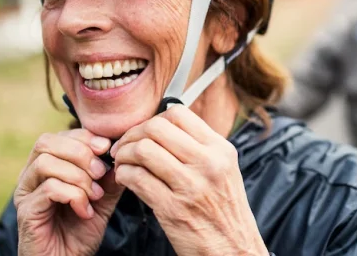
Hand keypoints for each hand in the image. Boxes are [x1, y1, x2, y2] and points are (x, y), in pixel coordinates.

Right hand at [13, 129, 124, 255]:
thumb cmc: (80, 231)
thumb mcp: (102, 200)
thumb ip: (110, 177)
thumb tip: (123, 154)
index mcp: (47, 167)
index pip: (60, 136)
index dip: (84, 137)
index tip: (107, 149)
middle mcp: (30, 176)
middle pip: (46, 142)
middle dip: (80, 153)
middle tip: (100, 173)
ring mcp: (25, 192)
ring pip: (46, 163)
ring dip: (78, 176)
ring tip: (94, 195)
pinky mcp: (26, 211)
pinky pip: (49, 188)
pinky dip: (74, 196)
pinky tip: (85, 211)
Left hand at [111, 105, 266, 255]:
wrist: (233, 250)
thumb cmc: (224, 212)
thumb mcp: (224, 170)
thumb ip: (200, 147)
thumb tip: (165, 127)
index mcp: (220, 149)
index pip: (178, 114)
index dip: (153, 119)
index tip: (144, 133)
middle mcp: (208, 163)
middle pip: (157, 128)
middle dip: (132, 135)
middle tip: (124, 147)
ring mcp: (191, 185)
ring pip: (143, 150)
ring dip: (124, 155)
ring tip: (123, 163)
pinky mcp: (173, 208)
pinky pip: (137, 179)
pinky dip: (124, 175)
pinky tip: (125, 179)